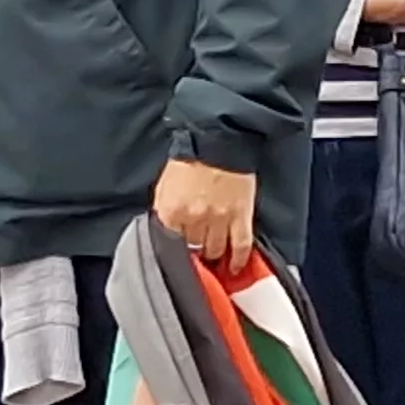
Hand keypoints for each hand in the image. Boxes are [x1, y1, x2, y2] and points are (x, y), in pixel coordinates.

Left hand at [153, 159, 261, 277]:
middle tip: (198, 253)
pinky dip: (238, 260)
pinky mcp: (241, 215)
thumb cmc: (191, 158)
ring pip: (216, 251)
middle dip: (195, 252)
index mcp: (172, 210)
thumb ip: (163, 209)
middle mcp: (194, 218)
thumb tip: (164, 229)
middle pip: (194, 249)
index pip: (170, 244)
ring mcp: (219, 219)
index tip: (178, 254)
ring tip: (214, 256)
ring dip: (214, 255)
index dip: (175, 250)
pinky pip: (241, 246)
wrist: (218, 138)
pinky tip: (235, 266)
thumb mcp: (165, 184)